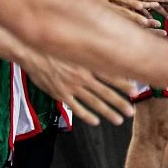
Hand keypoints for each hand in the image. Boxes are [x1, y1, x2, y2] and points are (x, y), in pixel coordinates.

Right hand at [19, 51, 136, 126]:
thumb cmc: (54, 47)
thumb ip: (88, 52)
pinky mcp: (61, 94)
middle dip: (119, 102)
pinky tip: (96, 121)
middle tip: (131, 111)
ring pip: (93, 102)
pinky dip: (86, 115)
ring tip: (118, 119)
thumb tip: (103, 53)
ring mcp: (72, 86)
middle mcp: (82, 76)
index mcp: (87, 63)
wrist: (32, 52)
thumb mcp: (74, 46)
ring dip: (107, 111)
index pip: (109, 74)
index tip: (135, 90)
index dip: (123, 83)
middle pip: (105, 91)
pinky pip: (76, 107)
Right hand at [65, 0, 161, 27]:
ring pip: (120, 21)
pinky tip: (133, 34)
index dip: (131, 3)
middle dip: (135, 17)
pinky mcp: (98, 21)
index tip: (142, 6)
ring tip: (145, 28)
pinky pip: (113, 26)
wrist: (61, 2)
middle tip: (148, 22)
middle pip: (122, 12)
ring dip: (132, 25)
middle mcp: (103, 5)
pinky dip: (124, 30)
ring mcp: (101, 15)